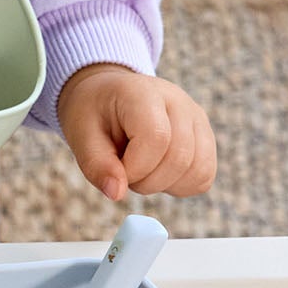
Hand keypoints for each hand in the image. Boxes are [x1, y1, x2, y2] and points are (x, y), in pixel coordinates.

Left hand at [56, 64, 215, 200]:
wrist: (108, 96)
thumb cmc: (94, 113)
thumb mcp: (81, 136)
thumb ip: (96, 165)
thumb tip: (116, 194)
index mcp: (143, 94)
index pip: (157, 138)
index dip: (135, 168)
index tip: (115, 172)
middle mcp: (178, 102)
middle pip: (179, 158)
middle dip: (147, 181)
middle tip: (124, 172)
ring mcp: (197, 119)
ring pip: (198, 170)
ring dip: (165, 184)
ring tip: (141, 169)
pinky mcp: (205, 136)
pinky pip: (204, 176)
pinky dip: (181, 185)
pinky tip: (158, 172)